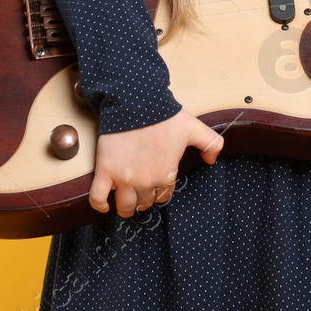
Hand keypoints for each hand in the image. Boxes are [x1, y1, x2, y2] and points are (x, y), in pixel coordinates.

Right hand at [88, 108, 223, 217]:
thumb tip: (212, 160)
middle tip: (141, 189)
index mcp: (166, 175)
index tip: (157, 183)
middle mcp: (146, 182)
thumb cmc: (165, 116)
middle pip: (145, 202)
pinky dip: (100, 205)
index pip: (164, 195)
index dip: (161, 190)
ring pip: (125, 206)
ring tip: (126, 202)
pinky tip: (106, 204)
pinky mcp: (105, 172)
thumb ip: (211, 144)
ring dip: (126, 207)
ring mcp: (124, 179)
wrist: (137, 103)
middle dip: (145, 198)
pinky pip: (98, 198)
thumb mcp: (194, 129)